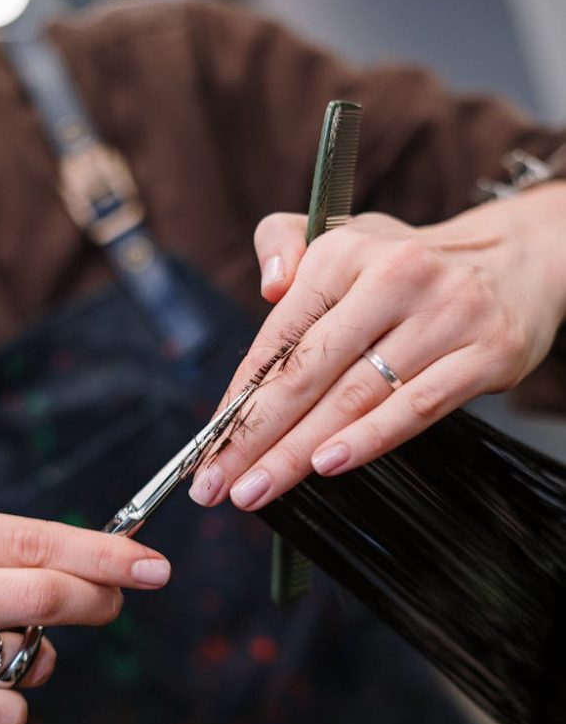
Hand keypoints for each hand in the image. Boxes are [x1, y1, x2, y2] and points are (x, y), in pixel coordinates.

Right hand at [0, 505, 170, 723]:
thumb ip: (6, 552)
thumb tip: (106, 569)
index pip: (33, 542)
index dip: (104, 555)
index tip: (154, 566)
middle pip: (42, 598)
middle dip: (96, 600)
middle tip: (111, 603)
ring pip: (27, 659)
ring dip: (35, 654)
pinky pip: (8, 713)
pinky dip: (9, 701)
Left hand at [189, 181, 565, 510]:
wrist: (517, 259)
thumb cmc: (407, 263)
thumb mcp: (345, 235)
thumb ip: (286, 243)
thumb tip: (269, 288)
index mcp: (347, 251)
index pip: (280, 335)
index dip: (239, 397)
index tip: (207, 445)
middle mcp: (395, 277)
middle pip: (309, 372)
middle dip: (255, 436)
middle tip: (215, 484)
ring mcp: (444, 316)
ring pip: (356, 396)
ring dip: (298, 451)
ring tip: (257, 489)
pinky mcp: (485, 354)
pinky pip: (416, 408)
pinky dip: (369, 440)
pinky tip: (327, 466)